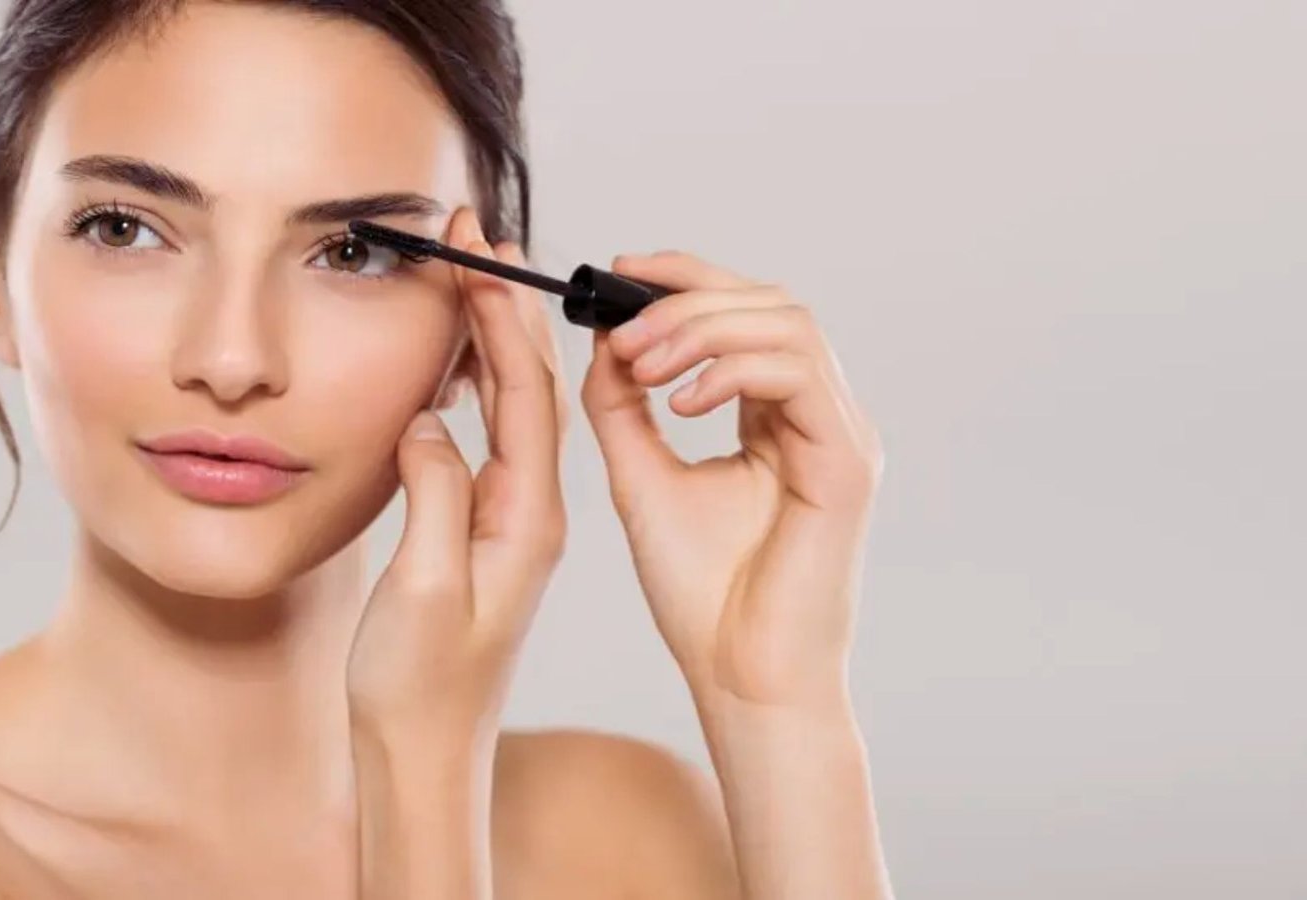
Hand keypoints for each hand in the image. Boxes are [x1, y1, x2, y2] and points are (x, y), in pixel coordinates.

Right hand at [347, 208, 567, 739]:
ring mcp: (512, 522)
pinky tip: (458, 365)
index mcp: (526, 518)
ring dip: (495, 338)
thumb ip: (435, 498)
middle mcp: (532, 512)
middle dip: (507, 305)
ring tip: (470, 276)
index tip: (480, 251)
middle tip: (477, 236)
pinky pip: (494, 440)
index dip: (504, 315)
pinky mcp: (488, 534)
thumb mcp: (420, 592)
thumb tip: (434, 420)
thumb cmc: (419, 688)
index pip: (527, 392)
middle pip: (532, 386)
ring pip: (515, 409)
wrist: (427, 758)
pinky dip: (479, 387)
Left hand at [581, 251, 883, 708]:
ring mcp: (840, 435)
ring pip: (788, 323)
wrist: (741, 678)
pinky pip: (799, 374)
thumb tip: (605, 337)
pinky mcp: (847, 461)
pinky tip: (683, 403)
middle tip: (624, 332)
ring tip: (645, 364)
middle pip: (770, 302)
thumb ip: (625, 406)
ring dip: (704, 327)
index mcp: (777, 418)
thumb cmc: (703, 596)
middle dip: (687, 300)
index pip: (743, 312)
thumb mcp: (642, 478)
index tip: (618, 270)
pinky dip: (734, 369)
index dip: (685, 277)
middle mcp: (818, 416)